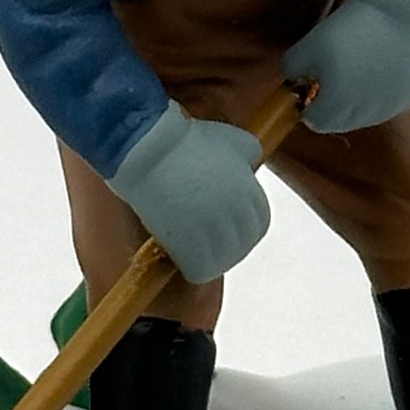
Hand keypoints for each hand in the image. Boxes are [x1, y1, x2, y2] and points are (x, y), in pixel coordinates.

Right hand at [109, 106, 269, 281]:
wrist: (150, 148)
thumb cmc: (187, 141)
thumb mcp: (231, 139)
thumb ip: (249, 154)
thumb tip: (253, 165)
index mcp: (250, 192)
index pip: (259, 225)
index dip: (242, 231)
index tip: (226, 231)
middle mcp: (237, 213)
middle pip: (241, 246)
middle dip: (227, 247)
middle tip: (206, 244)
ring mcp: (214, 229)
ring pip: (222, 261)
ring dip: (210, 259)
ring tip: (193, 252)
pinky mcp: (190, 241)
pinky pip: (201, 269)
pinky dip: (194, 268)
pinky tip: (182, 258)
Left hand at [283, 0, 409, 133]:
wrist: (397, 9)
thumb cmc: (349, 26)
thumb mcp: (307, 46)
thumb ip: (292, 72)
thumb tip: (294, 83)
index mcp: (338, 104)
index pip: (317, 123)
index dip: (310, 107)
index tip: (312, 88)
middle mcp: (366, 113)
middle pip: (341, 123)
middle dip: (332, 106)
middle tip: (333, 78)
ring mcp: (390, 107)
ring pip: (365, 116)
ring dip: (356, 102)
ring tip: (357, 71)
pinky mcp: (409, 97)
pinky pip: (387, 105)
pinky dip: (379, 94)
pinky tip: (379, 70)